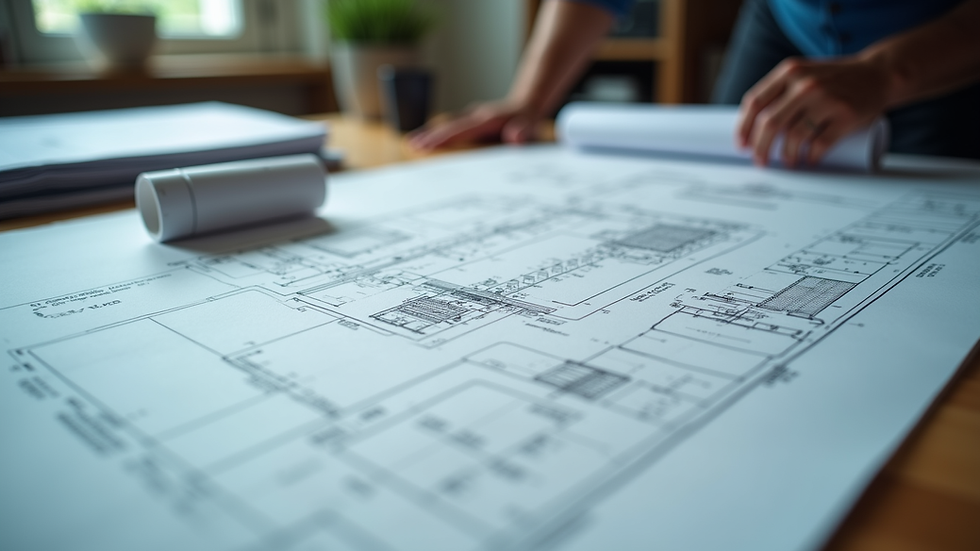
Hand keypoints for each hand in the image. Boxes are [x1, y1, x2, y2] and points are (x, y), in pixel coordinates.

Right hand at [408, 101, 541, 150]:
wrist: (528, 103)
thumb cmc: (528, 119)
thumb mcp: (531, 125)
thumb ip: (523, 131)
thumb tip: (514, 137)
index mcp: (486, 120)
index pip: (460, 130)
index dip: (443, 138)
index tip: (426, 144)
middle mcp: (475, 116)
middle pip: (448, 127)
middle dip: (429, 136)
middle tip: (410, 145)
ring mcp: (471, 118)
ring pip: (447, 126)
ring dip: (430, 134)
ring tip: (412, 144)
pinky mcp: (470, 122)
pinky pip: (452, 129)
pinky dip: (438, 134)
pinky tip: (426, 141)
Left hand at [736, 56, 891, 167]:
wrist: (878, 74)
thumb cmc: (835, 79)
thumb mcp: (803, 74)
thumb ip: (779, 92)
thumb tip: (752, 129)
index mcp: (789, 71)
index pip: (755, 102)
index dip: (744, 128)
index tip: (742, 146)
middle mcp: (805, 84)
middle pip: (771, 123)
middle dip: (761, 148)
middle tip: (760, 162)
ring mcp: (827, 99)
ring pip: (794, 137)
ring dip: (787, 155)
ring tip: (788, 160)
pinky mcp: (846, 115)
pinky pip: (820, 144)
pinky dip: (810, 157)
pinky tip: (809, 159)